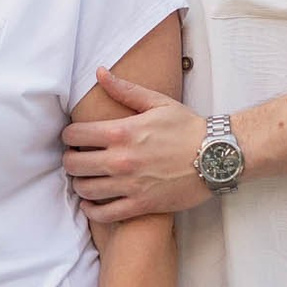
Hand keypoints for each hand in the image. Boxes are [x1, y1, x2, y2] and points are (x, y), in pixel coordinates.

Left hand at [61, 68, 213, 220]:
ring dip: (80, 184)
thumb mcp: (158, 103)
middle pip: (74, 164)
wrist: (217, 157)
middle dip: (71, 160)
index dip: (69, 136)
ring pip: (85, 189)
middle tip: (77, 158)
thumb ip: (125, 89)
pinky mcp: (141, 205)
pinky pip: (104, 214)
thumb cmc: (188, 128)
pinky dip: (92, 210)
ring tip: (86, 179)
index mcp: (122, 132)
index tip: (74, 138)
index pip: (75, 135)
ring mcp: (130, 185)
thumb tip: (100, 72)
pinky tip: (93, 204)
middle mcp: (121, 159)